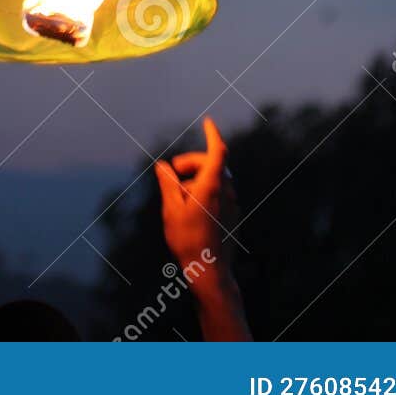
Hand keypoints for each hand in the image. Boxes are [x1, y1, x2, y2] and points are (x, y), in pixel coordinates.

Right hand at [154, 116, 237, 282]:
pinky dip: (205, 190)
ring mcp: (232, 204)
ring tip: (178, 198)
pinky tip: (191, 209)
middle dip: (191, 161)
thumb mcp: (171, 210)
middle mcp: (226, 192)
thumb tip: (162, 166)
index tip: (207, 122)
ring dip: (197, 178)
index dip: (212, 134)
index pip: (217, 151)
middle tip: (172, 172)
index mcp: (212, 186)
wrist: (210, 272)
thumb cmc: (188, 240)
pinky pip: (219, 193)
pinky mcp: (232, 216)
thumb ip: (168, 184)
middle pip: (212, 164)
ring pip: (215, 179)